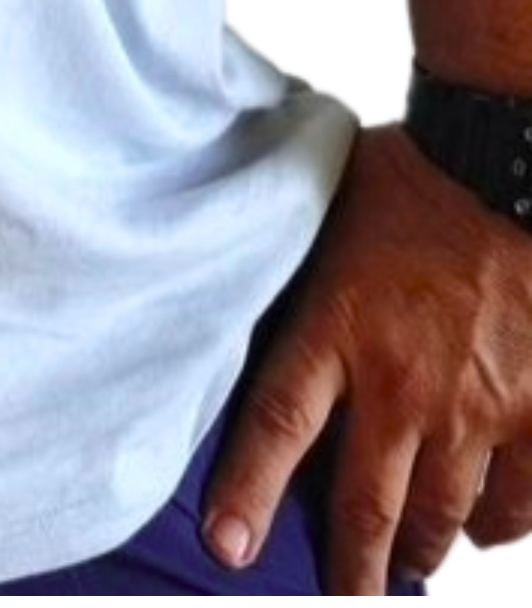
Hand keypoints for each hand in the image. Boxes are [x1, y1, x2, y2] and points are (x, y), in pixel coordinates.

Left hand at [206, 125, 531, 590]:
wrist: (505, 167)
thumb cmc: (405, 180)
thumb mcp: (321, 221)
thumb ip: (294, 281)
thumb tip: (230, 291)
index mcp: (336, 328)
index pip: (276, 425)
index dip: (249, 493)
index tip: (228, 549)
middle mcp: (402, 383)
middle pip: (363, 502)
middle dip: (346, 566)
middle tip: (334, 597)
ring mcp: (476, 408)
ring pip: (439, 516)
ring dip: (414, 548)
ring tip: (396, 565)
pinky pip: (516, 505)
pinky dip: (494, 526)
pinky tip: (479, 528)